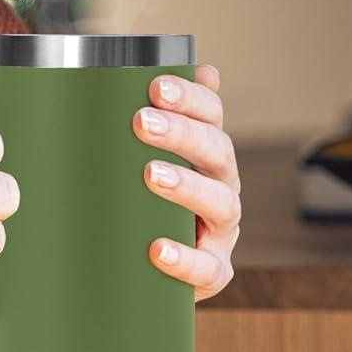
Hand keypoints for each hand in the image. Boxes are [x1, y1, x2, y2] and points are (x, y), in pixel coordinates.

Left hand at [133, 63, 239, 301]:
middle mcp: (221, 184)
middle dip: (181, 133)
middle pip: (217, 150)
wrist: (141, 268)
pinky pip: (208, 267)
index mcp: (205, 151)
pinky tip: (158, 249)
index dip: (190, 97)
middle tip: (141, 121)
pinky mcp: (214, 271)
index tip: (156, 87)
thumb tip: (140, 81)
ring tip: (151, 175)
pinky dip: (185, 259)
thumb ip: (134, 122)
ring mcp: (222, 229)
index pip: (210, 114)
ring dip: (187, 185)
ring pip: (221, 202)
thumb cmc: (135, 201)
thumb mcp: (130, 159)